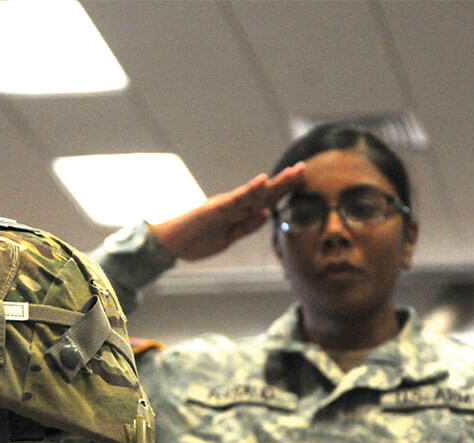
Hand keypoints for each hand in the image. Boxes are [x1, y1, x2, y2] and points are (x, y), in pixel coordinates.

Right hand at [149, 162, 304, 260]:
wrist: (169, 244)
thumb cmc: (196, 241)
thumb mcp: (229, 238)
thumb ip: (247, 227)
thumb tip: (266, 214)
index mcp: (238, 213)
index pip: (265, 200)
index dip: (283, 190)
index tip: (301, 180)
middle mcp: (233, 205)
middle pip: (264, 193)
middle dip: (284, 182)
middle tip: (303, 168)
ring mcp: (224, 205)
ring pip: (254, 193)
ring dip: (274, 183)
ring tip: (292, 172)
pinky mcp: (213, 208)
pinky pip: (235, 199)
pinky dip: (249, 190)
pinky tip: (263, 181)